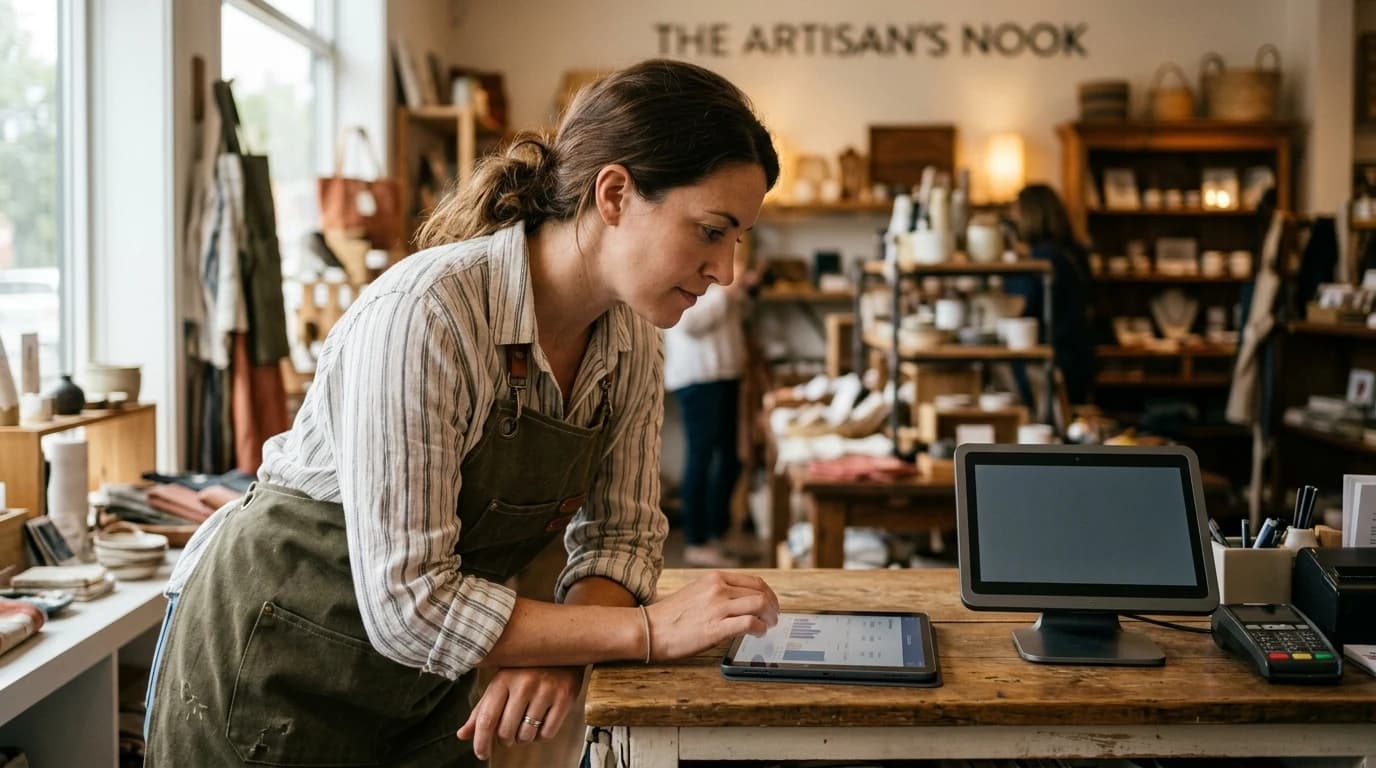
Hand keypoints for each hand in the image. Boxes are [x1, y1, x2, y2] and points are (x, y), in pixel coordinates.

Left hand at [456, 665, 583, 759]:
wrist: (561, 650)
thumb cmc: (525, 671)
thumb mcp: (501, 684)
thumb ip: (482, 710)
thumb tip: (462, 735)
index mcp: (503, 679)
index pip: (487, 719)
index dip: (481, 742)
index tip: (482, 754)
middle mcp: (524, 683)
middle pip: (506, 731)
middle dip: (506, 740)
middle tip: (510, 733)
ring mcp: (546, 690)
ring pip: (527, 735)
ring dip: (524, 738)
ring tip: (526, 724)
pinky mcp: (564, 697)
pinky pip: (547, 734)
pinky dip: (541, 735)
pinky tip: (541, 722)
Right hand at [647, 571, 778, 660]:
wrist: (650, 629)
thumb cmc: (670, 616)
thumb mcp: (696, 592)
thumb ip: (717, 593)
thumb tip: (739, 601)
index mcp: (714, 578)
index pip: (753, 580)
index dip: (768, 593)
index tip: (771, 603)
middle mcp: (718, 589)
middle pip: (760, 592)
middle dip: (773, 605)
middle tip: (774, 616)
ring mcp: (718, 607)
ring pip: (759, 604)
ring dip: (770, 616)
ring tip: (769, 625)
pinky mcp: (717, 627)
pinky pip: (750, 623)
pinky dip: (760, 628)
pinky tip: (759, 633)